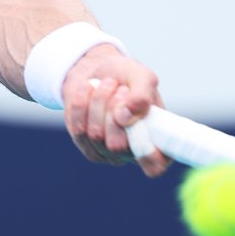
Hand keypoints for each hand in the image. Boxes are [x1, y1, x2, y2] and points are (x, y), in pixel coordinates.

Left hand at [61, 49, 168, 177]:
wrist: (97, 70)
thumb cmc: (126, 76)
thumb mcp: (142, 77)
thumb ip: (142, 96)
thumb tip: (125, 118)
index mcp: (156, 140)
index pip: (155, 165)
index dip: (149, 156)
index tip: (137, 128)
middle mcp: (132, 152)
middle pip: (118, 145)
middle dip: (114, 111)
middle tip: (121, 88)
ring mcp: (106, 151)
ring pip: (96, 135)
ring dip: (99, 102)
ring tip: (107, 84)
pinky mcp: (84, 143)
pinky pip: (77, 128)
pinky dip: (81, 103)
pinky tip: (88, 89)